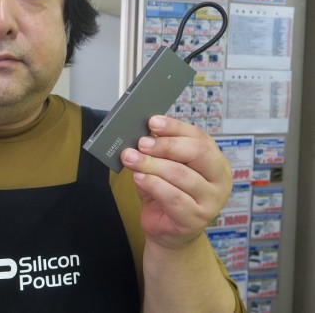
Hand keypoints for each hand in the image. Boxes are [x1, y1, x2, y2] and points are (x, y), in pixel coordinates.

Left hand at [120, 115, 231, 249]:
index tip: (152, 121)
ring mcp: (211, 201)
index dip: (175, 127)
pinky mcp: (196, 219)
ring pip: (181, 174)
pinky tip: (139, 177)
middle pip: (197, 152)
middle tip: (141, 143)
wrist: (167, 230)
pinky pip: (173, 197)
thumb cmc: (166, 193)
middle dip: (165, 145)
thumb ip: (159, 151)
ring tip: (131, 158)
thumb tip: (142, 133)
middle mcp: (220, 180)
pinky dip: (153, 184)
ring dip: (152, 164)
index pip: (199, 137)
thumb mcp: (163, 167)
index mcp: (215, 161)